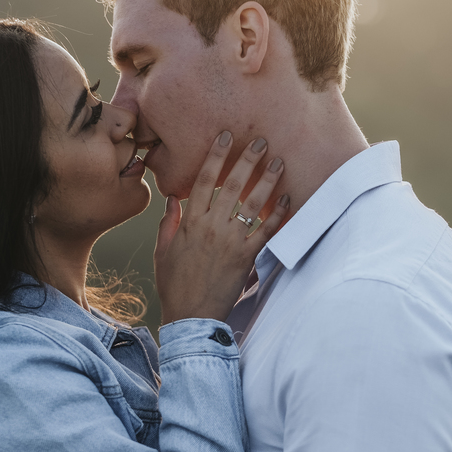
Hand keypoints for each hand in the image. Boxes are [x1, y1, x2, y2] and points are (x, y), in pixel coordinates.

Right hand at [156, 132, 288, 323]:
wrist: (191, 315)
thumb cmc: (174, 284)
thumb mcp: (163, 251)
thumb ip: (169, 223)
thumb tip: (173, 199)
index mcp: (190, 222)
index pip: (203, 180)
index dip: (215, 156)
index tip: (225, 137)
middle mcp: (211, 227)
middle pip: (231, 185)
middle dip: (247, 160)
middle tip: (261, 141)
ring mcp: (230, 241)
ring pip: (252, 203)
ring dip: (267, 180)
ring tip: (279, 162)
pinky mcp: (246, 257)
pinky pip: (265, 231)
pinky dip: (278, 214)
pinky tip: (288, 199)